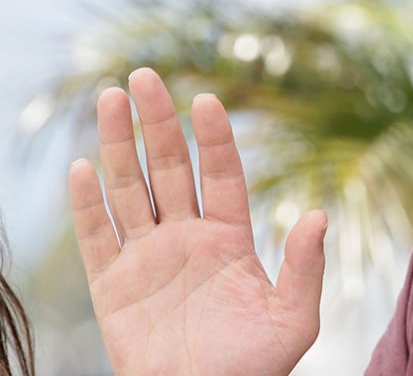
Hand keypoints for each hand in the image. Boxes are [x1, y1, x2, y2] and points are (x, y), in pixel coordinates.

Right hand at [69, 68, 326, 375]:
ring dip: (118, 145)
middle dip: (156, 122)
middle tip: (145, 75)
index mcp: (231, 238)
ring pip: (129, 189)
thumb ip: (306, 267)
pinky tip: (83, 167)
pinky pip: (97, 237)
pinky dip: (87, 204)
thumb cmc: (254, 367)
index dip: (214, 138)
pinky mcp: (113, 286)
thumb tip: (319, 214)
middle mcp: (187, 238)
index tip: (207, 100)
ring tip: (111, 97)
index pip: (221, 174)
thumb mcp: (294, 319)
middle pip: (169, 168)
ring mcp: (148, 258)